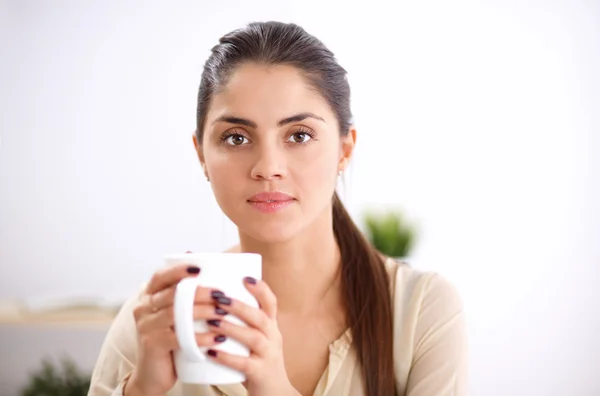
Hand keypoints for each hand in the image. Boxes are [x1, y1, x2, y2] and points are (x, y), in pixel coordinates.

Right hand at [125, 257, 227, 395]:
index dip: (179, 270)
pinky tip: (217, 337)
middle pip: (172, 294)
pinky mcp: (153, 345)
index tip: (199, 268)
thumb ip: (183, 297)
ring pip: (176, 313)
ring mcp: (146, 326)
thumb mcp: (173, 316)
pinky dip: (200, 337)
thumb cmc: (170, 339)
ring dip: (202, 311)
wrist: (152, 374)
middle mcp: (143, 308)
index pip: (161, 276)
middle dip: (199, 292)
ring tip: (222, 313)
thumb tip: (207, 268)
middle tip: (221, 294)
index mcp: (148, 296)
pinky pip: (179, 337)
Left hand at [206, 277, 299, 395]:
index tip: (245, 278)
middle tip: (218, 298)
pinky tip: (211, 352)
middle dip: (239, 306)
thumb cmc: (258, 361)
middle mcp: (273, 338)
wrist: (274, 394)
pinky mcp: (261, 374)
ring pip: (254, 337)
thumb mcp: (256, 339)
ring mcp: (269, 356)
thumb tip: (213, 299)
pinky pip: (245, 364)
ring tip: (211, 321)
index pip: (271, 303)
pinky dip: (228, 357)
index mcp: (271, 326)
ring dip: (232, 328)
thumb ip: (242, 322)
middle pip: (260, 317)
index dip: (260, 289)